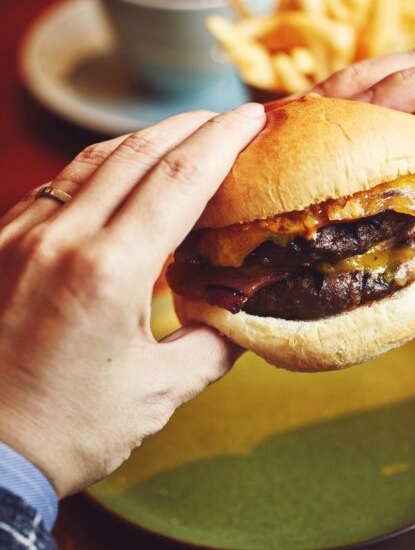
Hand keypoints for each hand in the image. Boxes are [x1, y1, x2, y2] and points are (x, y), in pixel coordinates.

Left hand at [0, 104, 265, 496]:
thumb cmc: (64, 431)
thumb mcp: (157, 394)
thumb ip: (212, 346)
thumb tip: (243, 318)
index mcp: (108, 272)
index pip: (180, 180)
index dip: (223, 141)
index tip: (253, 117)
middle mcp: (60, 238)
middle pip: (138, 153)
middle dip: (190, 127)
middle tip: (228, 118)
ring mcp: (20, 235)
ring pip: (93, 160)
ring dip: (145, 139)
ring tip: (183, 136)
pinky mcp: (0, 243)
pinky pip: (59, 185)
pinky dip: (102, 167)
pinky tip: (122, 174)